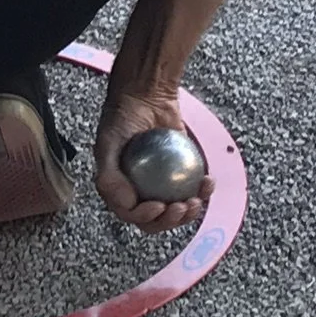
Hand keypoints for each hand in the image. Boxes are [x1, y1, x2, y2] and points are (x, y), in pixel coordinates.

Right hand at [95, 84, 213, 235]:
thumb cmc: (121, 118)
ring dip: (189, 212)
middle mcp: (140, 192)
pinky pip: (193, 188)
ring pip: (176, 209)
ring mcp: (162, 185)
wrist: (144, 95)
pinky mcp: (181, 175)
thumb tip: (128, 205)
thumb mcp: (107, 144)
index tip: (158, 206)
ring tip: (196, 200)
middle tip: (181, 207)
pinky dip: (202, 189)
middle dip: (170, 221)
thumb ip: (109, 176)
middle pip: (156, 219)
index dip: (145, 217)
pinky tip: (208, 182)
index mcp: (119, 191)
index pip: (131, 214)